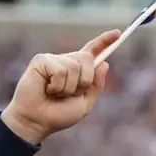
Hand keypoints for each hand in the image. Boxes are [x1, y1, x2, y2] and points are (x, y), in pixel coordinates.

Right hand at [0, 30, 120, 145]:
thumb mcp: (84, 104)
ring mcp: (53, 59)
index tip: (118, 33)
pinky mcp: (41, 60)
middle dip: (84, 80)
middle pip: (87, 58)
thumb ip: (95, 86)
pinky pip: (60, 70)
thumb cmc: (58, 115)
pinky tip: (47, 89)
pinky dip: (57, 85)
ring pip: (74, 67)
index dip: (104, 41)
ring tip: (55, 94)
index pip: (92, 52)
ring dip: (68, 88)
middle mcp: (66, 62)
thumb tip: (105, 63)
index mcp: (77, 71)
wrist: (37, 122)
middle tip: (69, 94)